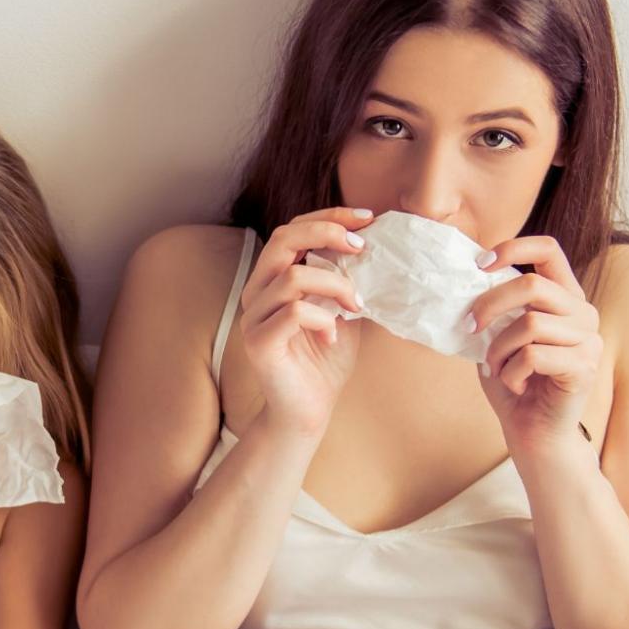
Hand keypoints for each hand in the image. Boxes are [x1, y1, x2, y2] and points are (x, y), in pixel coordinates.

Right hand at [237, 208, 372, 437]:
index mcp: (271, 280)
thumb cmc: (324, 362)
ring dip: (336, 286)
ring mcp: (253, 318)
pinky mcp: (259, 343)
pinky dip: (323, 319)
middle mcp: (256, 293)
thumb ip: (346, 280)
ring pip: (292, 277)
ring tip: (356, 307)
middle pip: (282, 239)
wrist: (307, 411)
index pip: (291, 230)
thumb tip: (375, 246)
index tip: (367, 218)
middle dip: (326, 233)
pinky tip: (333, 337)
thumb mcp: (342, 310)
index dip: (328, 216)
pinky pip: (294, 313)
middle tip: (362, 248)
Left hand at [471, 235, 601, 457]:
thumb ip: (494, 311)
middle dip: (490, 305)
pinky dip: (511, 372)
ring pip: (530, 324)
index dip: (513, 247)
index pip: (548, 250)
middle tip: (470, 327)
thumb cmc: (514, 383)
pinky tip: (514, 383)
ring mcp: (589, 340)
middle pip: (532, 285)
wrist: (533, 432)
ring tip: (496, 367)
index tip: (480, 264)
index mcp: (563, 298)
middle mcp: (583, 313)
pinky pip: (533, 355)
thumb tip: (463, 282)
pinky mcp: (584, 367)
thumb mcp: (498, 338)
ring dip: (498, 349)